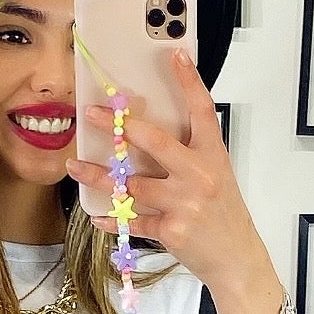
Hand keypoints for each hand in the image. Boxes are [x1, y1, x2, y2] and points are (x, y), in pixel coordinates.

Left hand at [65, 48, 279, 313]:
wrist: (236, 259)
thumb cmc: (223, 214)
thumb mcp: (216, 176)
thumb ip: (189, 154)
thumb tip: (147, 134)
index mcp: (213, 155)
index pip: (202, 110)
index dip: (189, 81)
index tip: (174, 54)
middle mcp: (199, 175)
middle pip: (155, 142)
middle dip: (120, 126)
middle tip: (92, 113)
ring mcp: (184, 203)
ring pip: (130, 184)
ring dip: (99, 176)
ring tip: (76, 166)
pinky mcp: (171, 230)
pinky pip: (132, 220)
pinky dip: (112, 218)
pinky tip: (97, 214)